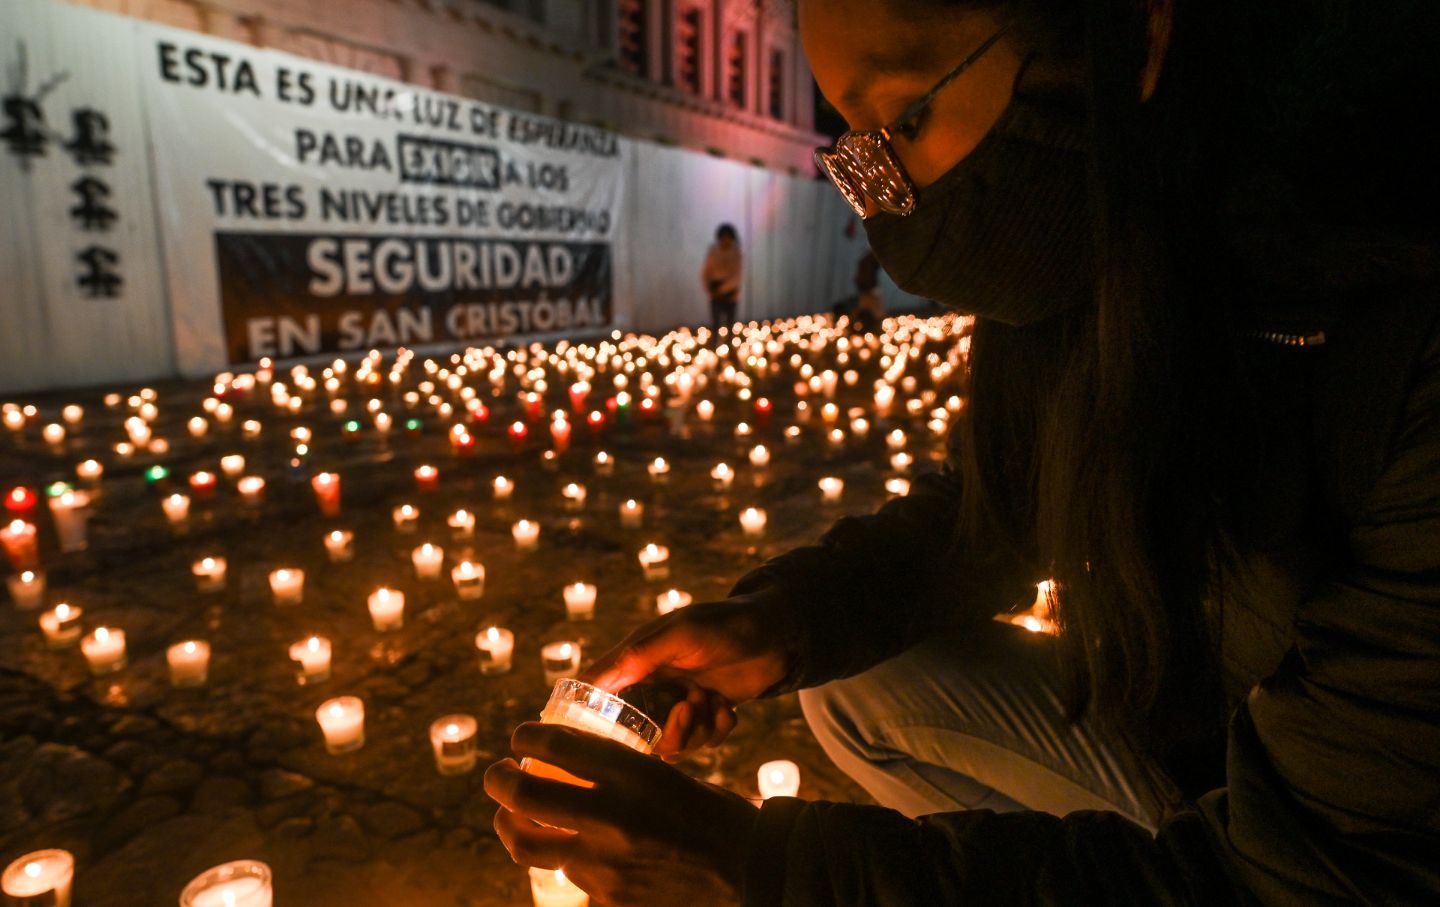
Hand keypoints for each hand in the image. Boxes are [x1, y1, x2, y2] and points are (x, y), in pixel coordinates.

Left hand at [486, 722, 758, 906]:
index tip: (520, 739)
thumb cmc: (713, 816)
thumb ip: (618, 776)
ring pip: (528, 845)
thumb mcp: (666, 777)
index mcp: (630, 772)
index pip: (554, 744)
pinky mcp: (606, 900)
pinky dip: (565, 867)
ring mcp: (602, 864)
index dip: (526, 738)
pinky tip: (572, 860)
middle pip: (522, 795)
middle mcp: (609, 815)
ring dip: (513, 828)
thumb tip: (571, 771)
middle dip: (498, 782)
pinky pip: (566, 881)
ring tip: (512, 820)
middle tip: (498, 776)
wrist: (750, 872)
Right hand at [583, 590, 793, 758]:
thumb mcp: (681, 633)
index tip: (610, 737)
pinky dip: (717, 728)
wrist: (778, 634)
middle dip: (666, 731)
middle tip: (688, 709)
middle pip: (637, 733)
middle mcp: (654, 685)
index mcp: (638, 660)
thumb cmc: (725, 624)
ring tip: (711, 700)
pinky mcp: (706, 716)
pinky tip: (726, 706)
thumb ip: (639, 656)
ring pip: (671, 744)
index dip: (598, 720)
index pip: (600, 694)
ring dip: (695, 729)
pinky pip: (702, 742)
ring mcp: (680, 703)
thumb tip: (594, 681)